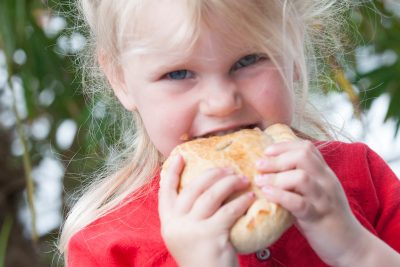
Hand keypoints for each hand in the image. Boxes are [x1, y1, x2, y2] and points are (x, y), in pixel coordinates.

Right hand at [159, 154, 254, 266]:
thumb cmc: (203, 259)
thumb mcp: (187, 236)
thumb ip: (189, 215)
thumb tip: (207, 187)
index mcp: (168, 222)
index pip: (165, 191)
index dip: (172, 172)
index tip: (181, 155)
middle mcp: (175, 224)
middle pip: (192, 188)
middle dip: (212, 174)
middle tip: (229, 168)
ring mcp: (191, 230)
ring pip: (211, 195)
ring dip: (229, 183)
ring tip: (243, 179)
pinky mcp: (211, 236)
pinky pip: (228, 210)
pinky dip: (241, 201)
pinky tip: (250, 198)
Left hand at [254, 140, 363, 265]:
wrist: (351, 245)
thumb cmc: (324, 218)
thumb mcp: (314, 193)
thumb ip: (297, 180)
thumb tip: (268, 170)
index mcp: (324, 173)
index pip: (306, 148)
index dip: (284, 146)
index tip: (267, 152)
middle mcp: (326, 181)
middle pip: (303, 156)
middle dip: (277, 159)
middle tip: (258, 166)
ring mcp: (323, 199)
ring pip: (301, 177)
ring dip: (276, 177)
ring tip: (260, 182)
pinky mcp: (318, 217)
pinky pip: (299, 203)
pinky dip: (280, 196)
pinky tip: (267, 194)